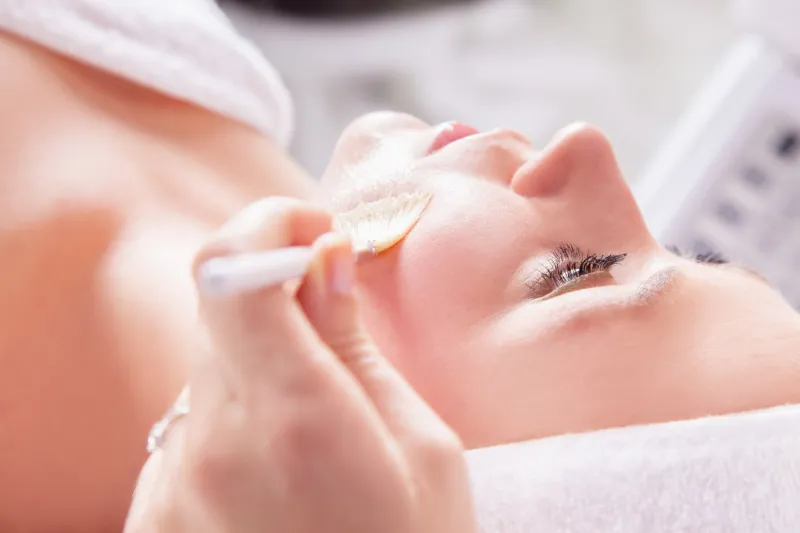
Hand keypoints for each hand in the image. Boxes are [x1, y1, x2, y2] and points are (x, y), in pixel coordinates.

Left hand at [124, 197, 476, 532]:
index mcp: (295, 421)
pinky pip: (188, 427)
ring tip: (318, 420)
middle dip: (275, 292)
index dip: (267, 224)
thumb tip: (325, 258)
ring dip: (257, 361)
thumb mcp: (423, 449)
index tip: (313, 228)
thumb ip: (357, 348)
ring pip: (204, 369)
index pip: (230, 270)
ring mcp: (173, 489)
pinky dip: (232, 417)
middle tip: (334, 318)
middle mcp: (212, 449)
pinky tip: (282, 466)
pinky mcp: (156, 517)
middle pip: (217, 311)